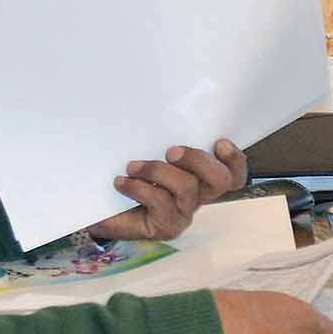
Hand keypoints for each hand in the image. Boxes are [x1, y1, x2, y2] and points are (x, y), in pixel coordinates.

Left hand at [99, 139, 248, 241]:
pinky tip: (121, 182)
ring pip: (188, 188)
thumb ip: (162, 136)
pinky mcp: (167, 226)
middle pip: (221, 180)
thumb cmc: (128, 174)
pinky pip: (161, 202)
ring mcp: (185, 212)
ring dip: (159, 171)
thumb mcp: (146, 149)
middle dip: (198, 160)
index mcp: (201, 175)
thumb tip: (164, 106)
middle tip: (171, 152)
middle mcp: (199, 195)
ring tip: (133, 166)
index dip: (234, 159)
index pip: (233, 172)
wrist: (98, 208)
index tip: (219, 141)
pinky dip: (139, 188)